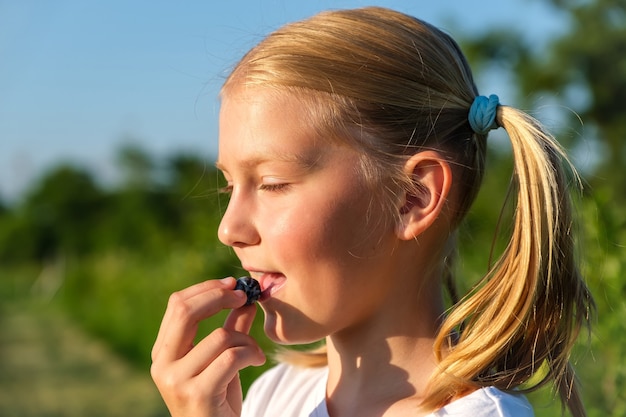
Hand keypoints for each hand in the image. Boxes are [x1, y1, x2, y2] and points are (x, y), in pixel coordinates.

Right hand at [151, 277, 265, 416]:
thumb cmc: (218, 399)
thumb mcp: (222, 358)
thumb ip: (231, 328)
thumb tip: (245, 297)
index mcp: (162, 352)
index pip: (177, 304)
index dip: (206, 289)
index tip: (233, 285)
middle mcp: (162, 365)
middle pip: (186, 311)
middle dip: (220, 297)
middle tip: (245, 297)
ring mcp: (177, 381)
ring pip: (219, 336)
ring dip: (246, 339)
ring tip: (255, 351)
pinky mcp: (197, 394)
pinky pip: (232, 357)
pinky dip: (251, 354)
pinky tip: (257, 360)